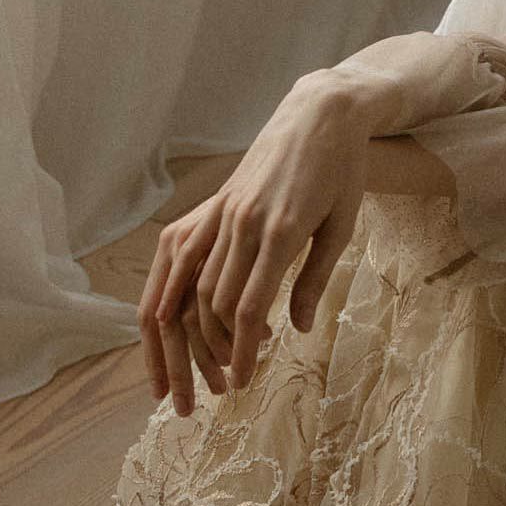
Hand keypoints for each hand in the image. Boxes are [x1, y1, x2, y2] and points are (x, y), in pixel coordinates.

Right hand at [137, 78, 373, 413]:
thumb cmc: (342, 170)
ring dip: (187, 332)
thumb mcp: (342, 226)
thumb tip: (295, 330)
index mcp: (281, 232)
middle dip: (213, 353)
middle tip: (219, 391)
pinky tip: (162, 320)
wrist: (320, 113)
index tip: (241, 385)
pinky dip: (169, 290)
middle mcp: (243, 223)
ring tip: (189, 370)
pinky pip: (182, 254)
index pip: (248, 307)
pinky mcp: (215, 203)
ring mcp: (223, 211)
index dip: (241, 352)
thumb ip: (314, 279)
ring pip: (191, 283)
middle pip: (212, 303)